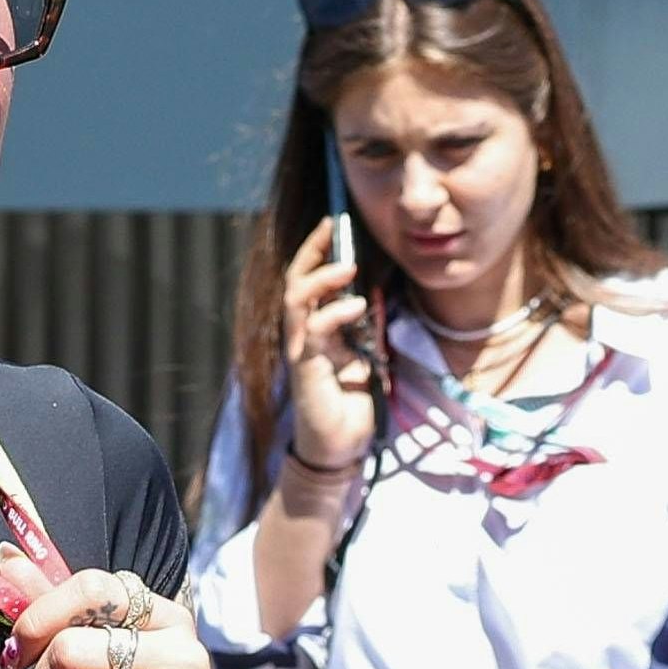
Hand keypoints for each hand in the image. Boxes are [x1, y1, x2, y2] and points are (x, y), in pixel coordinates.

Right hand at [276, 215, 376, 476]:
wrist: (340, 446)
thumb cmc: (350, 402)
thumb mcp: (364, 353)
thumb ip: (363, 325)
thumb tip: (373, 294)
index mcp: (314, 327)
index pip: (307, 279)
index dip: (317, 249)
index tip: (334, 221)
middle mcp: (301, 334)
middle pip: (294, 281)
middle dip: (312, 251)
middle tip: (333, 228)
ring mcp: (300, 350)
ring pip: (296, 300)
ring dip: (321, 278)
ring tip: (347, 266)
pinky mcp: (305, 369)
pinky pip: (314, 332)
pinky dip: (335, 315)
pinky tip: (357, 309)